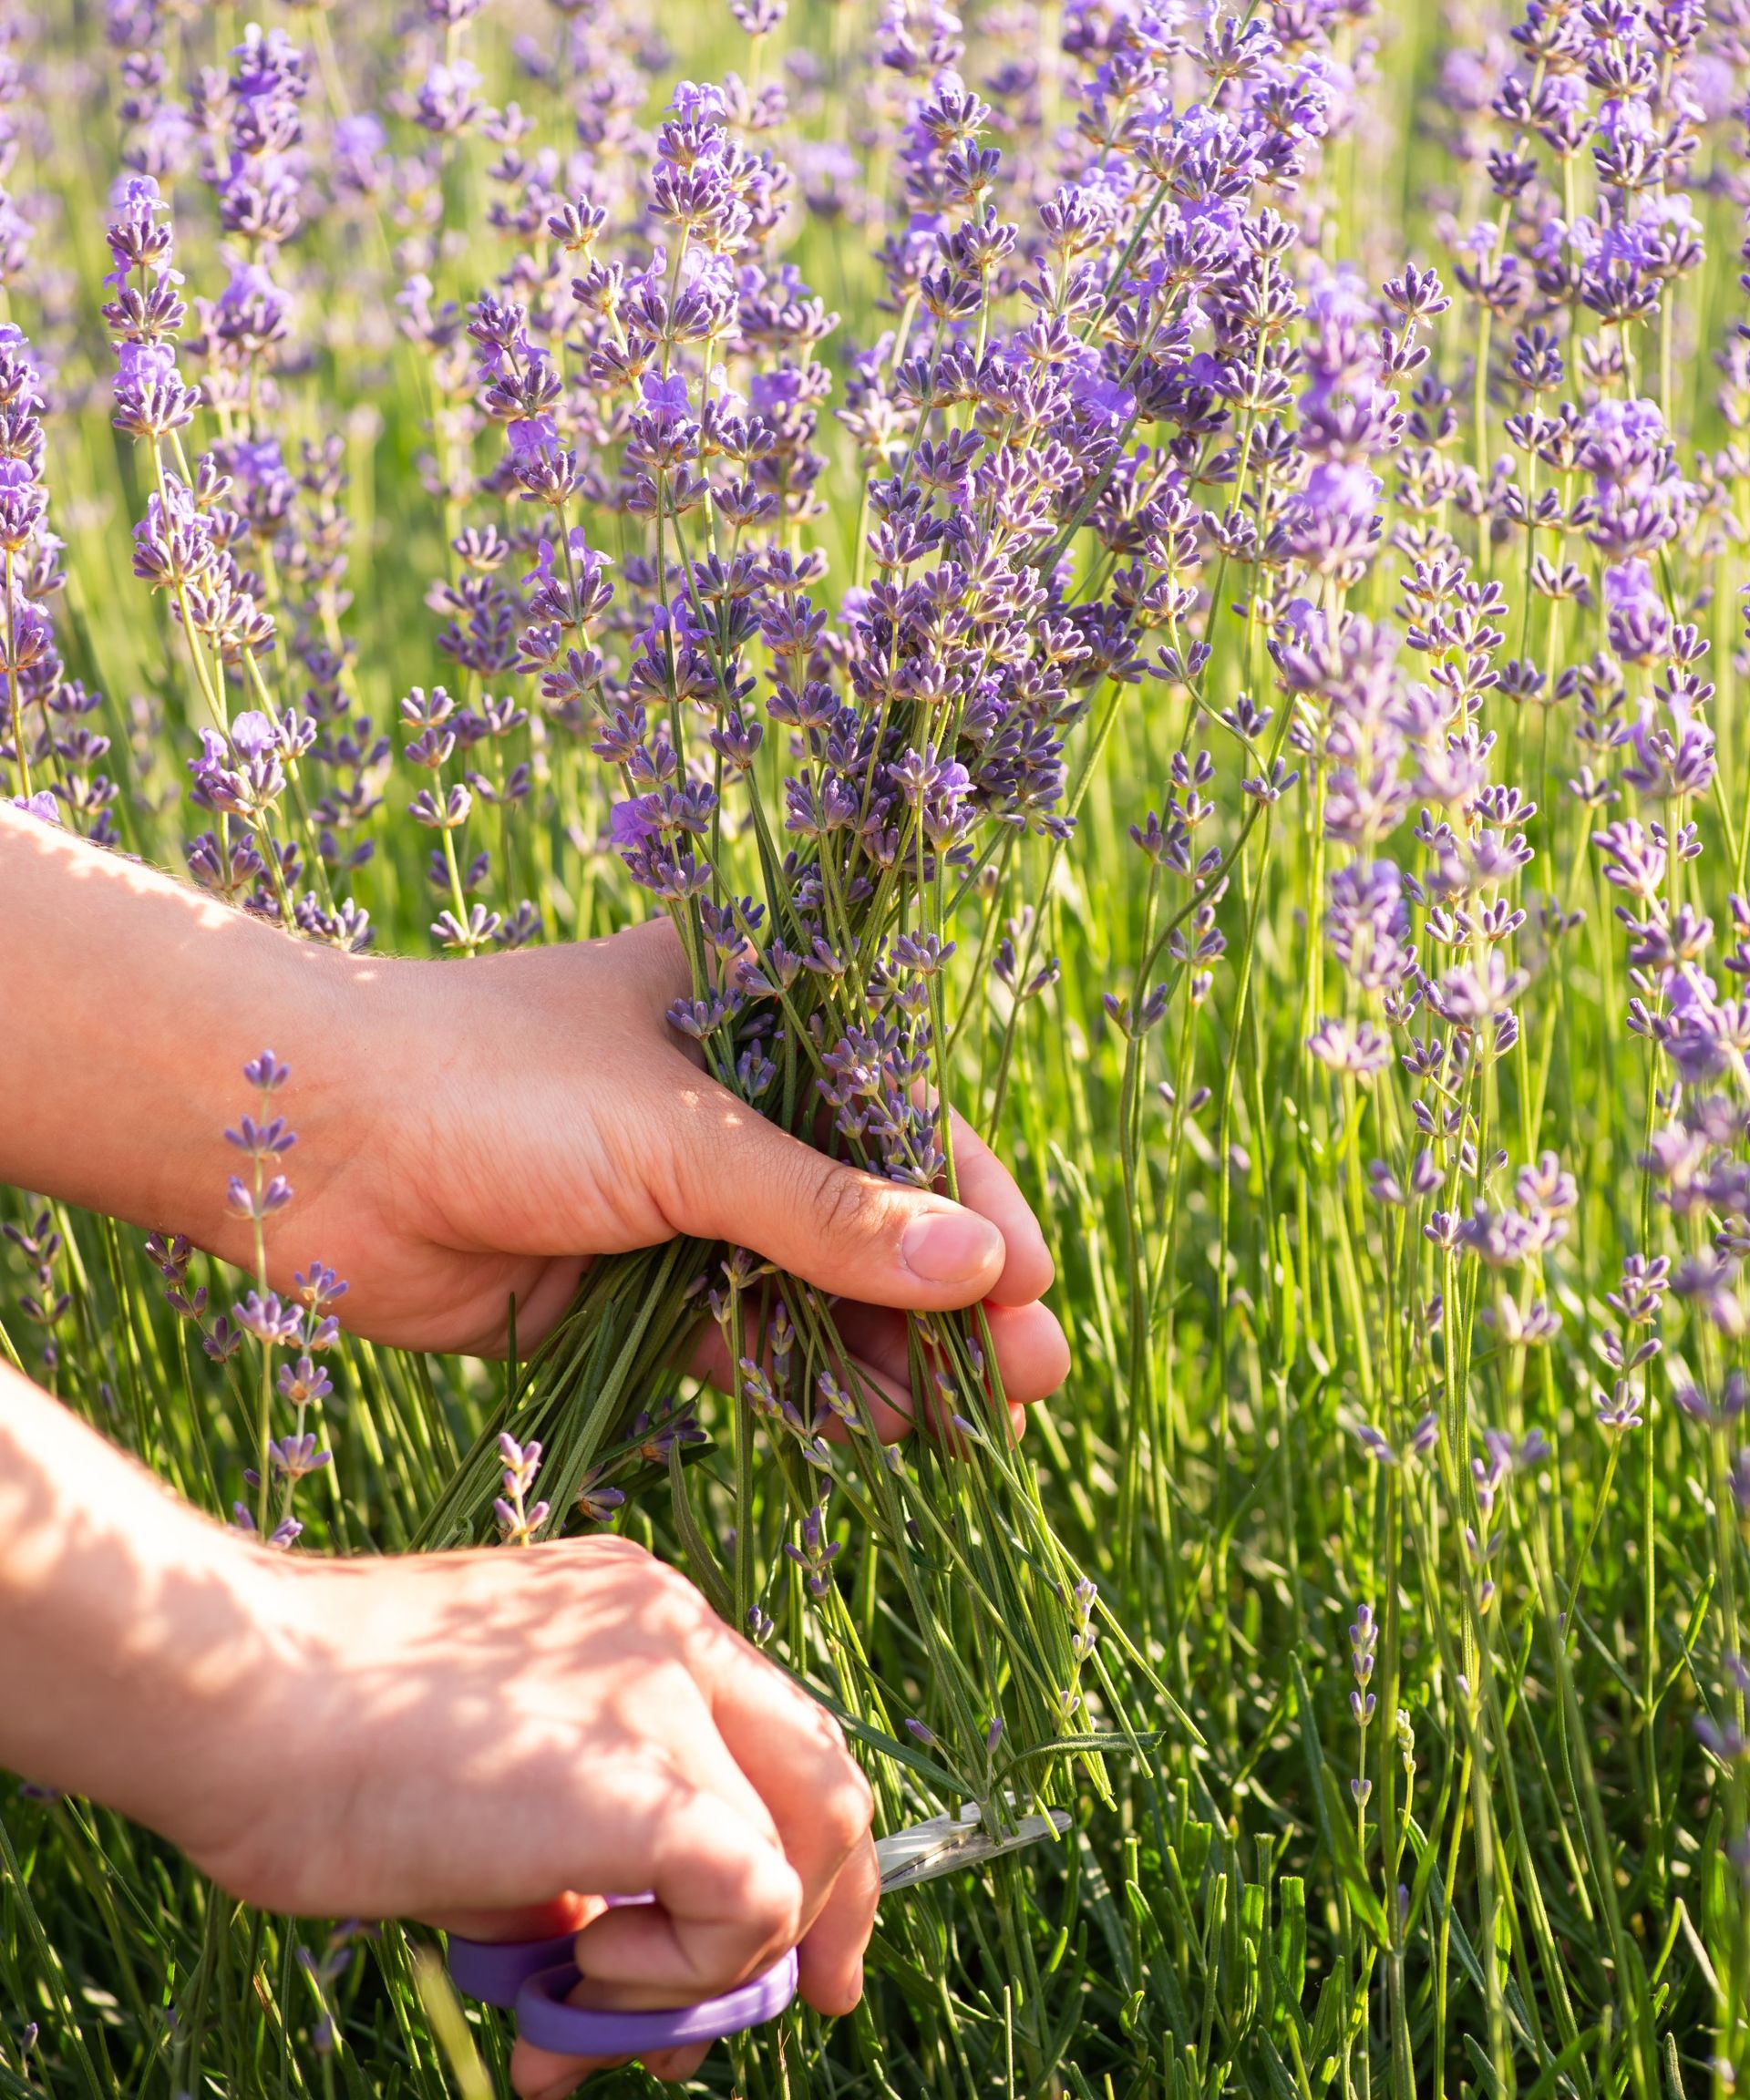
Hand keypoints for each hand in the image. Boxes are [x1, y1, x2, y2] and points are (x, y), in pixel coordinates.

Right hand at [0, 1371, 873, 2097]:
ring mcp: (673, 1693)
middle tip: (804, 2008)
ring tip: (584, 2008)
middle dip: (829, 1912)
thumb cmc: (313, 1751)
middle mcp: (673, 1631)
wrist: (246, 1701)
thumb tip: (613, 1978)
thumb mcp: (481, 1797)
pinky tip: (584, 1973)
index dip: (803, 1839)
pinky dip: (687, 1972)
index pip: (771, 1728)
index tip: (803, 1943)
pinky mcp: (663, 1783)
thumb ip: (572, 1859)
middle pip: (822, 1777)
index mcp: (633, 1615)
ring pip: (792, 1855)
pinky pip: (753, 1899)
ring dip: (705, 1971)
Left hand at [273, 919, 1070, 1428]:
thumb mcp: (681, 1136)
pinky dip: (806, 1380)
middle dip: (948, 1294)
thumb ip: (824, 1209)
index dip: (970, 1196)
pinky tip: (874, 1427)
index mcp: (752, 1014)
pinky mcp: (634, 1284)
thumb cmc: (498, 1086)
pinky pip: (746, 1339)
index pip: (898, 1107)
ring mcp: (679, 1200)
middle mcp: (726, 1105)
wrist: (310, 1144)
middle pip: (869, 1205)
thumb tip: (978, 1266)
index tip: (1032, 1284)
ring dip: (889, 1351)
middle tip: (1027, 1378)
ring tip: (969, 1424)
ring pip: (814, 1285)